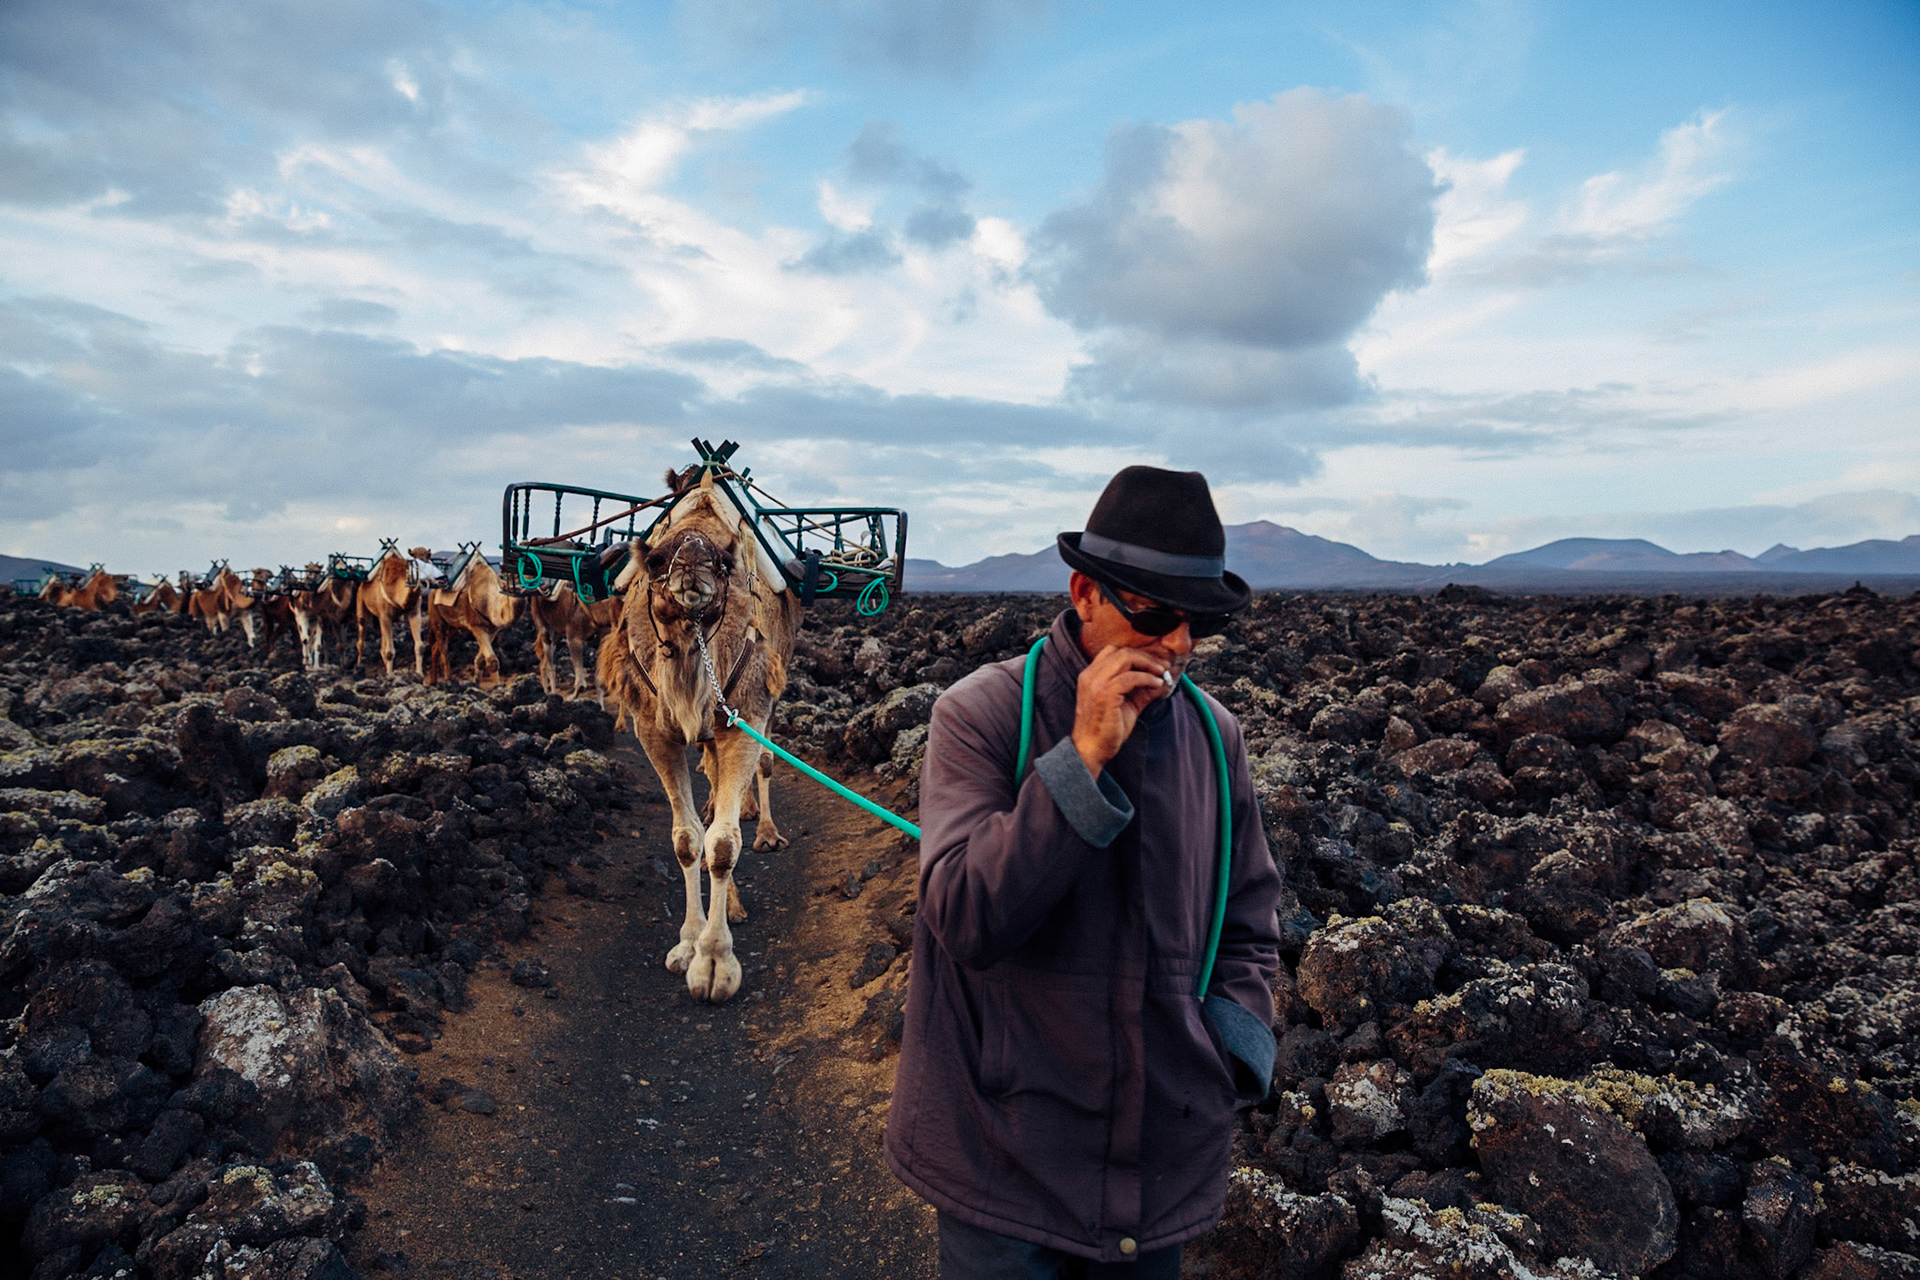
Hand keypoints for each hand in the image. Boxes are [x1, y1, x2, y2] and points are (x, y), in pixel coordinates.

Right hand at [1071, 645, 1171, 776]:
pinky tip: (1156, 684)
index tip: (1155, 663)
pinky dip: (1147, 678)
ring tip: (1162, 673)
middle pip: (1122, 652)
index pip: (1114, 651)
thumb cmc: (1106, 729)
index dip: (1137, 654)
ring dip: (1148, 664)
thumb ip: (1142, 690)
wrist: (1091, 749)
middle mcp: (1090, 675)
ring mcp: (1096, 683)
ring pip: (1126, 659)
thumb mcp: (1127, 704)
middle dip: (1146, 657)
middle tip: (1163, 667)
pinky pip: (1130, 677)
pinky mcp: (1105, 694)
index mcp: (1091, 675)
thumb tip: (1162, 681)